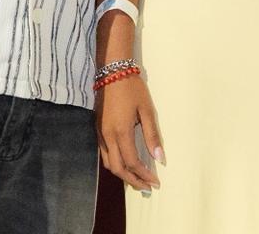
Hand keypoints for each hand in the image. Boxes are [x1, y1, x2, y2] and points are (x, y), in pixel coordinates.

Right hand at [96, 74, 162, 191]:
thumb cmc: (132, 89)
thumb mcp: (147, 110)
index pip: (132, 163)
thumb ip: (152, 135)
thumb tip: (160, 158)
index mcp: (121, 132)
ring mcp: (100, 134)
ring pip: (108, 163)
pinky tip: (125, 163)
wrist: (112, 72)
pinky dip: (115, 163)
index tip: (155, 182)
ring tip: (137, 178)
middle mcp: (107, 137)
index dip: (144, 175)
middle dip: (132, 180)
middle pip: (117, 168)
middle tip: (147, 186)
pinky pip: (104, 154)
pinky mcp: (98, 129)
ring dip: (122, 174)